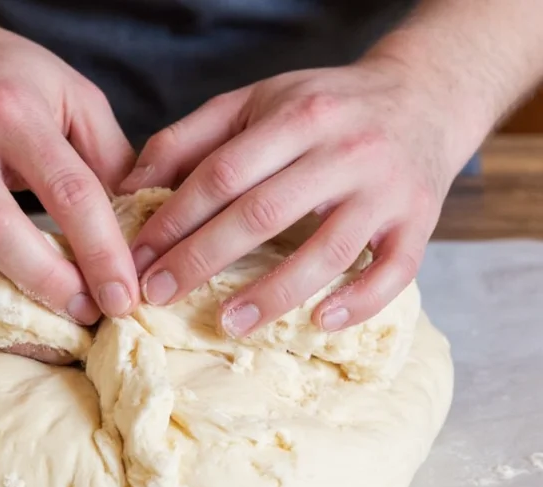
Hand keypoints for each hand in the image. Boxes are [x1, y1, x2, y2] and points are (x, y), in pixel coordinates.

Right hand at [0, 2, 138, 354]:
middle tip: (85, 318)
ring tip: (37, 338)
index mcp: (9, 111)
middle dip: (48, 288)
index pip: (68, 192)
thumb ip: (108, 155)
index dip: (101, 253)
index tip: (124, 297)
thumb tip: (139, 224)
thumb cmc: (1, 74)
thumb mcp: (69, 93)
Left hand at [121, 56, 470, 336]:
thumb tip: (130, 186)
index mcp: (298, 117)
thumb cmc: (323, 105)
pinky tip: (320, 321)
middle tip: (159, 295)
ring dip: (273, 293)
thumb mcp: (255, 102)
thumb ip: (189, 138)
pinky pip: (394, 271)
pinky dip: (359, 301)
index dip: (175, 218)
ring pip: (326, 251)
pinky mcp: (417, 222)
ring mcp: (385, 190)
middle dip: (202, 259)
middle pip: (263, 214)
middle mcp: (345, 151)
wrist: (423, 96)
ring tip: (227, 324)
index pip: (223, 174)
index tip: (138, 257)